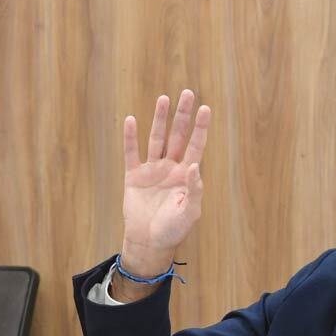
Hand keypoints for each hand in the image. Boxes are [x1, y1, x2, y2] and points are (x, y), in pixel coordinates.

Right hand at [120, 90, 210, 274]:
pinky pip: (131, 153)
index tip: (205, 109)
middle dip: (183, 116)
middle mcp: (170, 168)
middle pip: (178, 136)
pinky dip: (130, 138)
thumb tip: (194, 165)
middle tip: (188, 93)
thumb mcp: (189, 212)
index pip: (195, 146)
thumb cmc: (173, 230)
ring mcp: (151, 170)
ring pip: (156, 139)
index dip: (200, 128)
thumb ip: (194, 189)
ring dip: (160, 119)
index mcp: (186, 175)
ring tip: (164, 99)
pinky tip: (131, 120)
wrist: (149, 242)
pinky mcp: (133, 176)